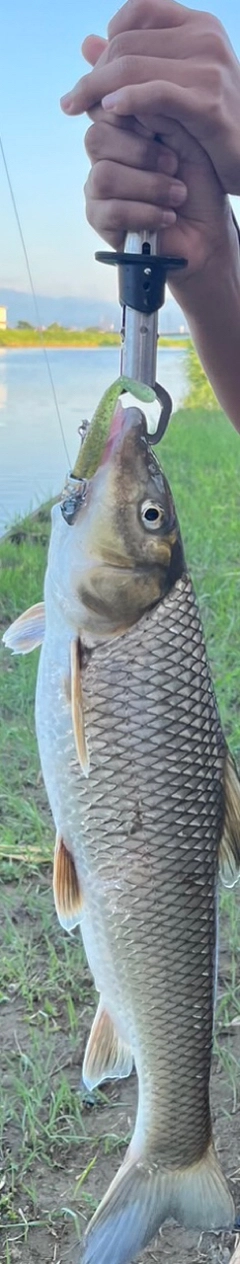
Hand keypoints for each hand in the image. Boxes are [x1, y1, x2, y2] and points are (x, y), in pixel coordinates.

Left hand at [61, 0, 239, 194]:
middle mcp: (205, 39)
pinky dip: (127, 100)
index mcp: (198, 26)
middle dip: (93, 72)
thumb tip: (87, 43)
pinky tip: (109, 109)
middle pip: (126, 43)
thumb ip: (135, 61)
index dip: (110, 37)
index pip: (138, 9)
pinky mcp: (207, 104)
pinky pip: (156, 94)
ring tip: (76, 108)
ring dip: (95, 89)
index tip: (95, 70)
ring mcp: (209, 70)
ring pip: (131, 67)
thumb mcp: (174, 83)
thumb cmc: (210, 124)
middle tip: (74, 100)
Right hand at [83, 105, 231, 289]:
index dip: (132, 117)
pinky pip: (109, 211)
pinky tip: (167, 216)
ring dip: (149, 186)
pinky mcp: (101, 220)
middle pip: (95, 138)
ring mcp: (99, 188)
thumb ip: (152, 105)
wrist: (208, 231)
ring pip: (103, 176)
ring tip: (177, 195)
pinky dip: (145, 213)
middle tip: (174, 165)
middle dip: (142, 153)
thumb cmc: (200, 182)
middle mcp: (107, 155)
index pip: (103, 107)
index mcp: (123, 127)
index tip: (162, 132)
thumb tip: (113, 89)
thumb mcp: (185, 133)